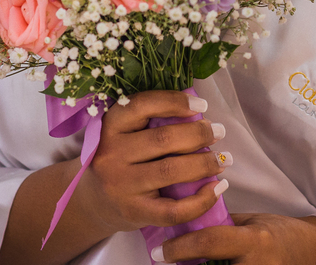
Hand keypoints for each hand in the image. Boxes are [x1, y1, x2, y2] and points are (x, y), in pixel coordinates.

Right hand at [73, 90, 230, 235]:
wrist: (92, 201)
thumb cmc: (119, 159)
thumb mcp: (123, 132)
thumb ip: (150, 120)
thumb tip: (198, 113)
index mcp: (110, 126)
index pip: (143, 105)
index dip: (176, 102)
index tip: (203, 105)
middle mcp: (112, 154)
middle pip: (164, 139)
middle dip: (199, 134)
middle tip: (218, 132)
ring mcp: (121, 185)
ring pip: (171, 171)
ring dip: (205, 163)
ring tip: (222, 160)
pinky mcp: (134, 212)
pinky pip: (174, 210)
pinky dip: (201, 201)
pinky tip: (217, 188)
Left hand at [150, 213, 315, 264]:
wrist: (315, 255)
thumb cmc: (284, 236)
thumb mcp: (252, 224)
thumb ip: (222, 224)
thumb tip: (187, 222)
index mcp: (254, 241)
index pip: (209, 242)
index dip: (179, 247)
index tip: (159, 252)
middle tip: (167, 261)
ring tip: (186, 264)